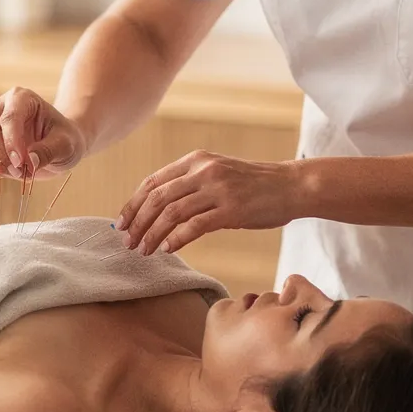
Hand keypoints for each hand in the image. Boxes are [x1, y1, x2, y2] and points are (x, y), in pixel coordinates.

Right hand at [0, 87, 88, 179]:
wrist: (59, 145)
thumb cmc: (64, 139)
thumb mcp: (66, 145)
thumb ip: (49, 151)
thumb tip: (29, 161)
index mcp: (21, 98)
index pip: (8, 118)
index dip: (11, 143)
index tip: (21, 163)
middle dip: (1, 155)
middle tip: (22, 171)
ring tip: (16, 172)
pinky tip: (6, 171)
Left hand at [116, 151, 298, 254]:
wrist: (291, 186)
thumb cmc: (253, 184)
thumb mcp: (217, 173)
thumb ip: (190, 183)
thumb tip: (159, 207)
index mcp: (196, 160)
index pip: (152, 182)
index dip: (133, 204)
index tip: (122, 224)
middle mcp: (203, 171)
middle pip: (157, 198)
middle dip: (137, 222)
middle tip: (128, 242)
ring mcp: (217, 189)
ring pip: (171, 213)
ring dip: (152, 234)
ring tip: (144, 251)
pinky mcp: (231, 210)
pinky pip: (195, 226)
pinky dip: (176, 239)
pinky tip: (167, 249)